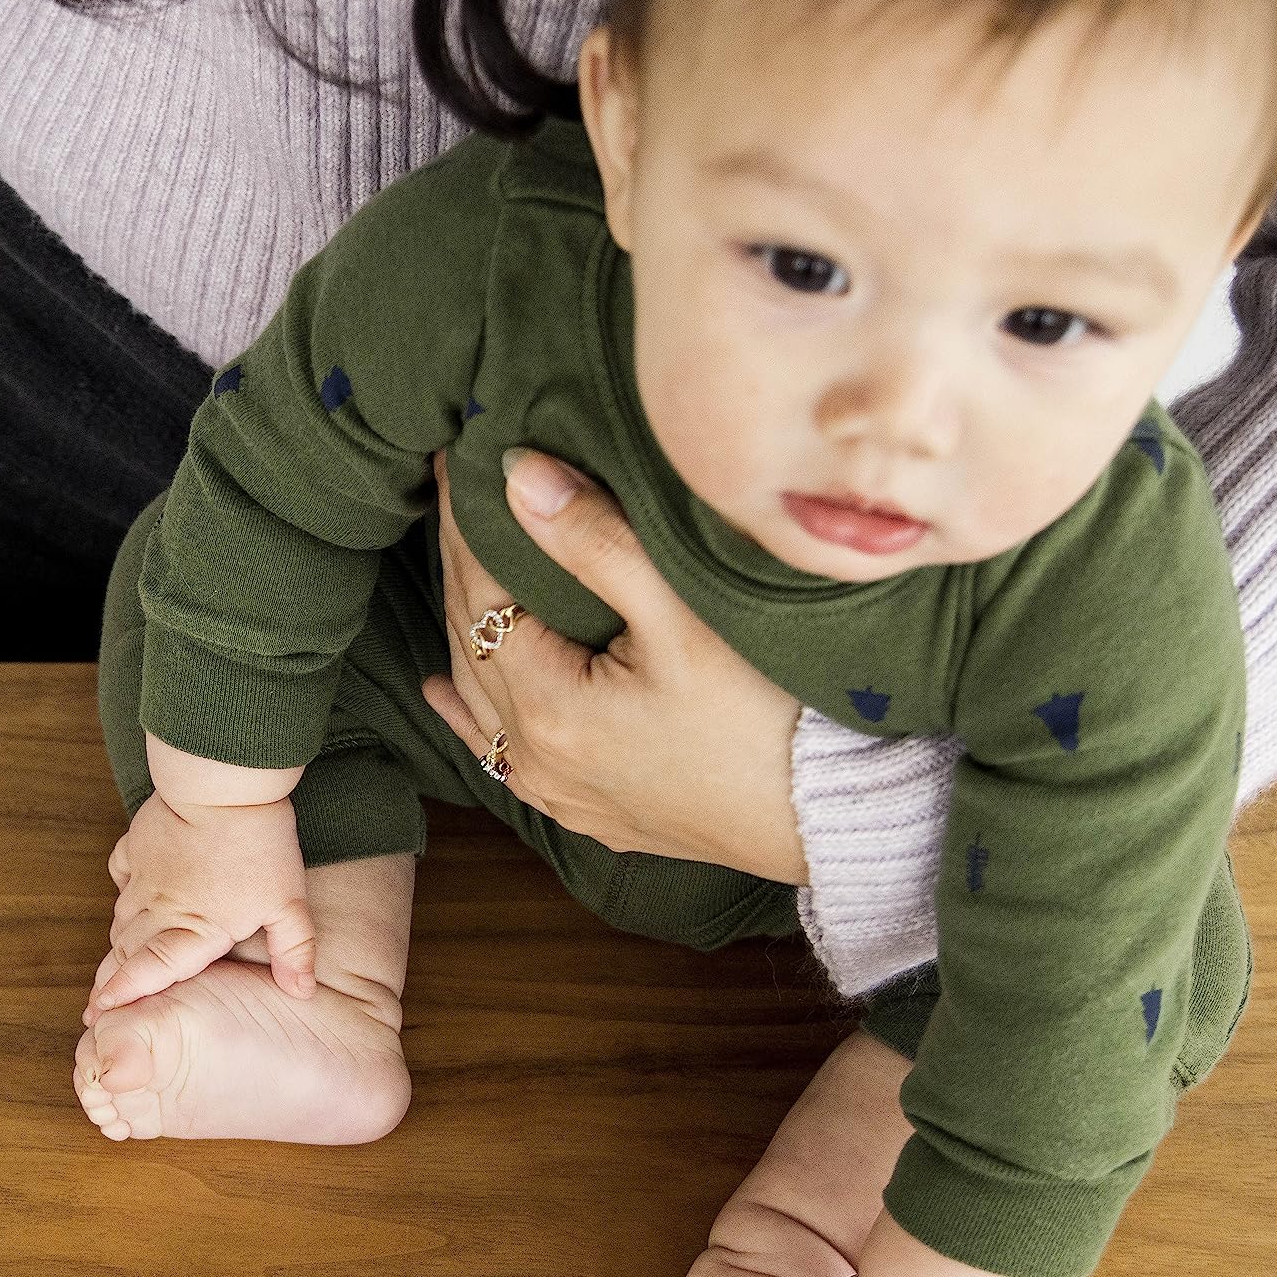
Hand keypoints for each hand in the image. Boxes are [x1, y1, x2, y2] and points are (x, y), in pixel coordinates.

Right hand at [87, 792, 318, 1017]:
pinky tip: (127, 899)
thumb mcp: (289, 902)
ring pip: (121, 919)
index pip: (152, 971)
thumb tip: (302, 991)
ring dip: (116, 945)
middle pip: (127, 951)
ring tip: (109, 966)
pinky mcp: (139, 846)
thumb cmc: (259, 844)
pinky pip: (121, 875)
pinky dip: (121, 893)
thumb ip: (294, 950)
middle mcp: (161, 908)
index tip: (101, 1011)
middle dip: (108, 981)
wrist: (224, 785)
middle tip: (95, 1007)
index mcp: (195, 929)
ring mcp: (145, 876)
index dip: (125, 992)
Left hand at [420, 447, 809, 883]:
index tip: (455, 459)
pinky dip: (472, 712)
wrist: (831, 817)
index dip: (465, 523)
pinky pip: (501, 753)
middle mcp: (536, 759)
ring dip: (463, 631)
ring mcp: (560, 794)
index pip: (480, 592)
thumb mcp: (684, 617)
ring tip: (456, 568)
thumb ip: (596, 543)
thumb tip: (519, 476)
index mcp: (547, 706)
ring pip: (479, 700)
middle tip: (451, 495)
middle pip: (469, 643)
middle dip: (460, 565)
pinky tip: (444, 693)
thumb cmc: (769, 716)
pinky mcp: (590, 814)